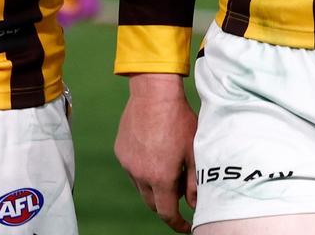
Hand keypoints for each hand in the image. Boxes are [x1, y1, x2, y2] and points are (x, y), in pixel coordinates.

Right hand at [115, 74, 197, 232]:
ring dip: (153, 185)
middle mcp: (140, 174)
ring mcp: (128, 163)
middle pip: (152, 203)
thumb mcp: (193, 150)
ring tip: (167, 164)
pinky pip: (132, 168)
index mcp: (160, 177)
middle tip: (179, 190)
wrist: (154, 92)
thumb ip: (193, 181)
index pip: (166, 213)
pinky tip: (153, 151)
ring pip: (141, 186)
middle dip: (166, 203)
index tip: (185, 225)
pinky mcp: (121, 151)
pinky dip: (142, 168)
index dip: (177, 223)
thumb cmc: (178, 119)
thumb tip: (193, 203)